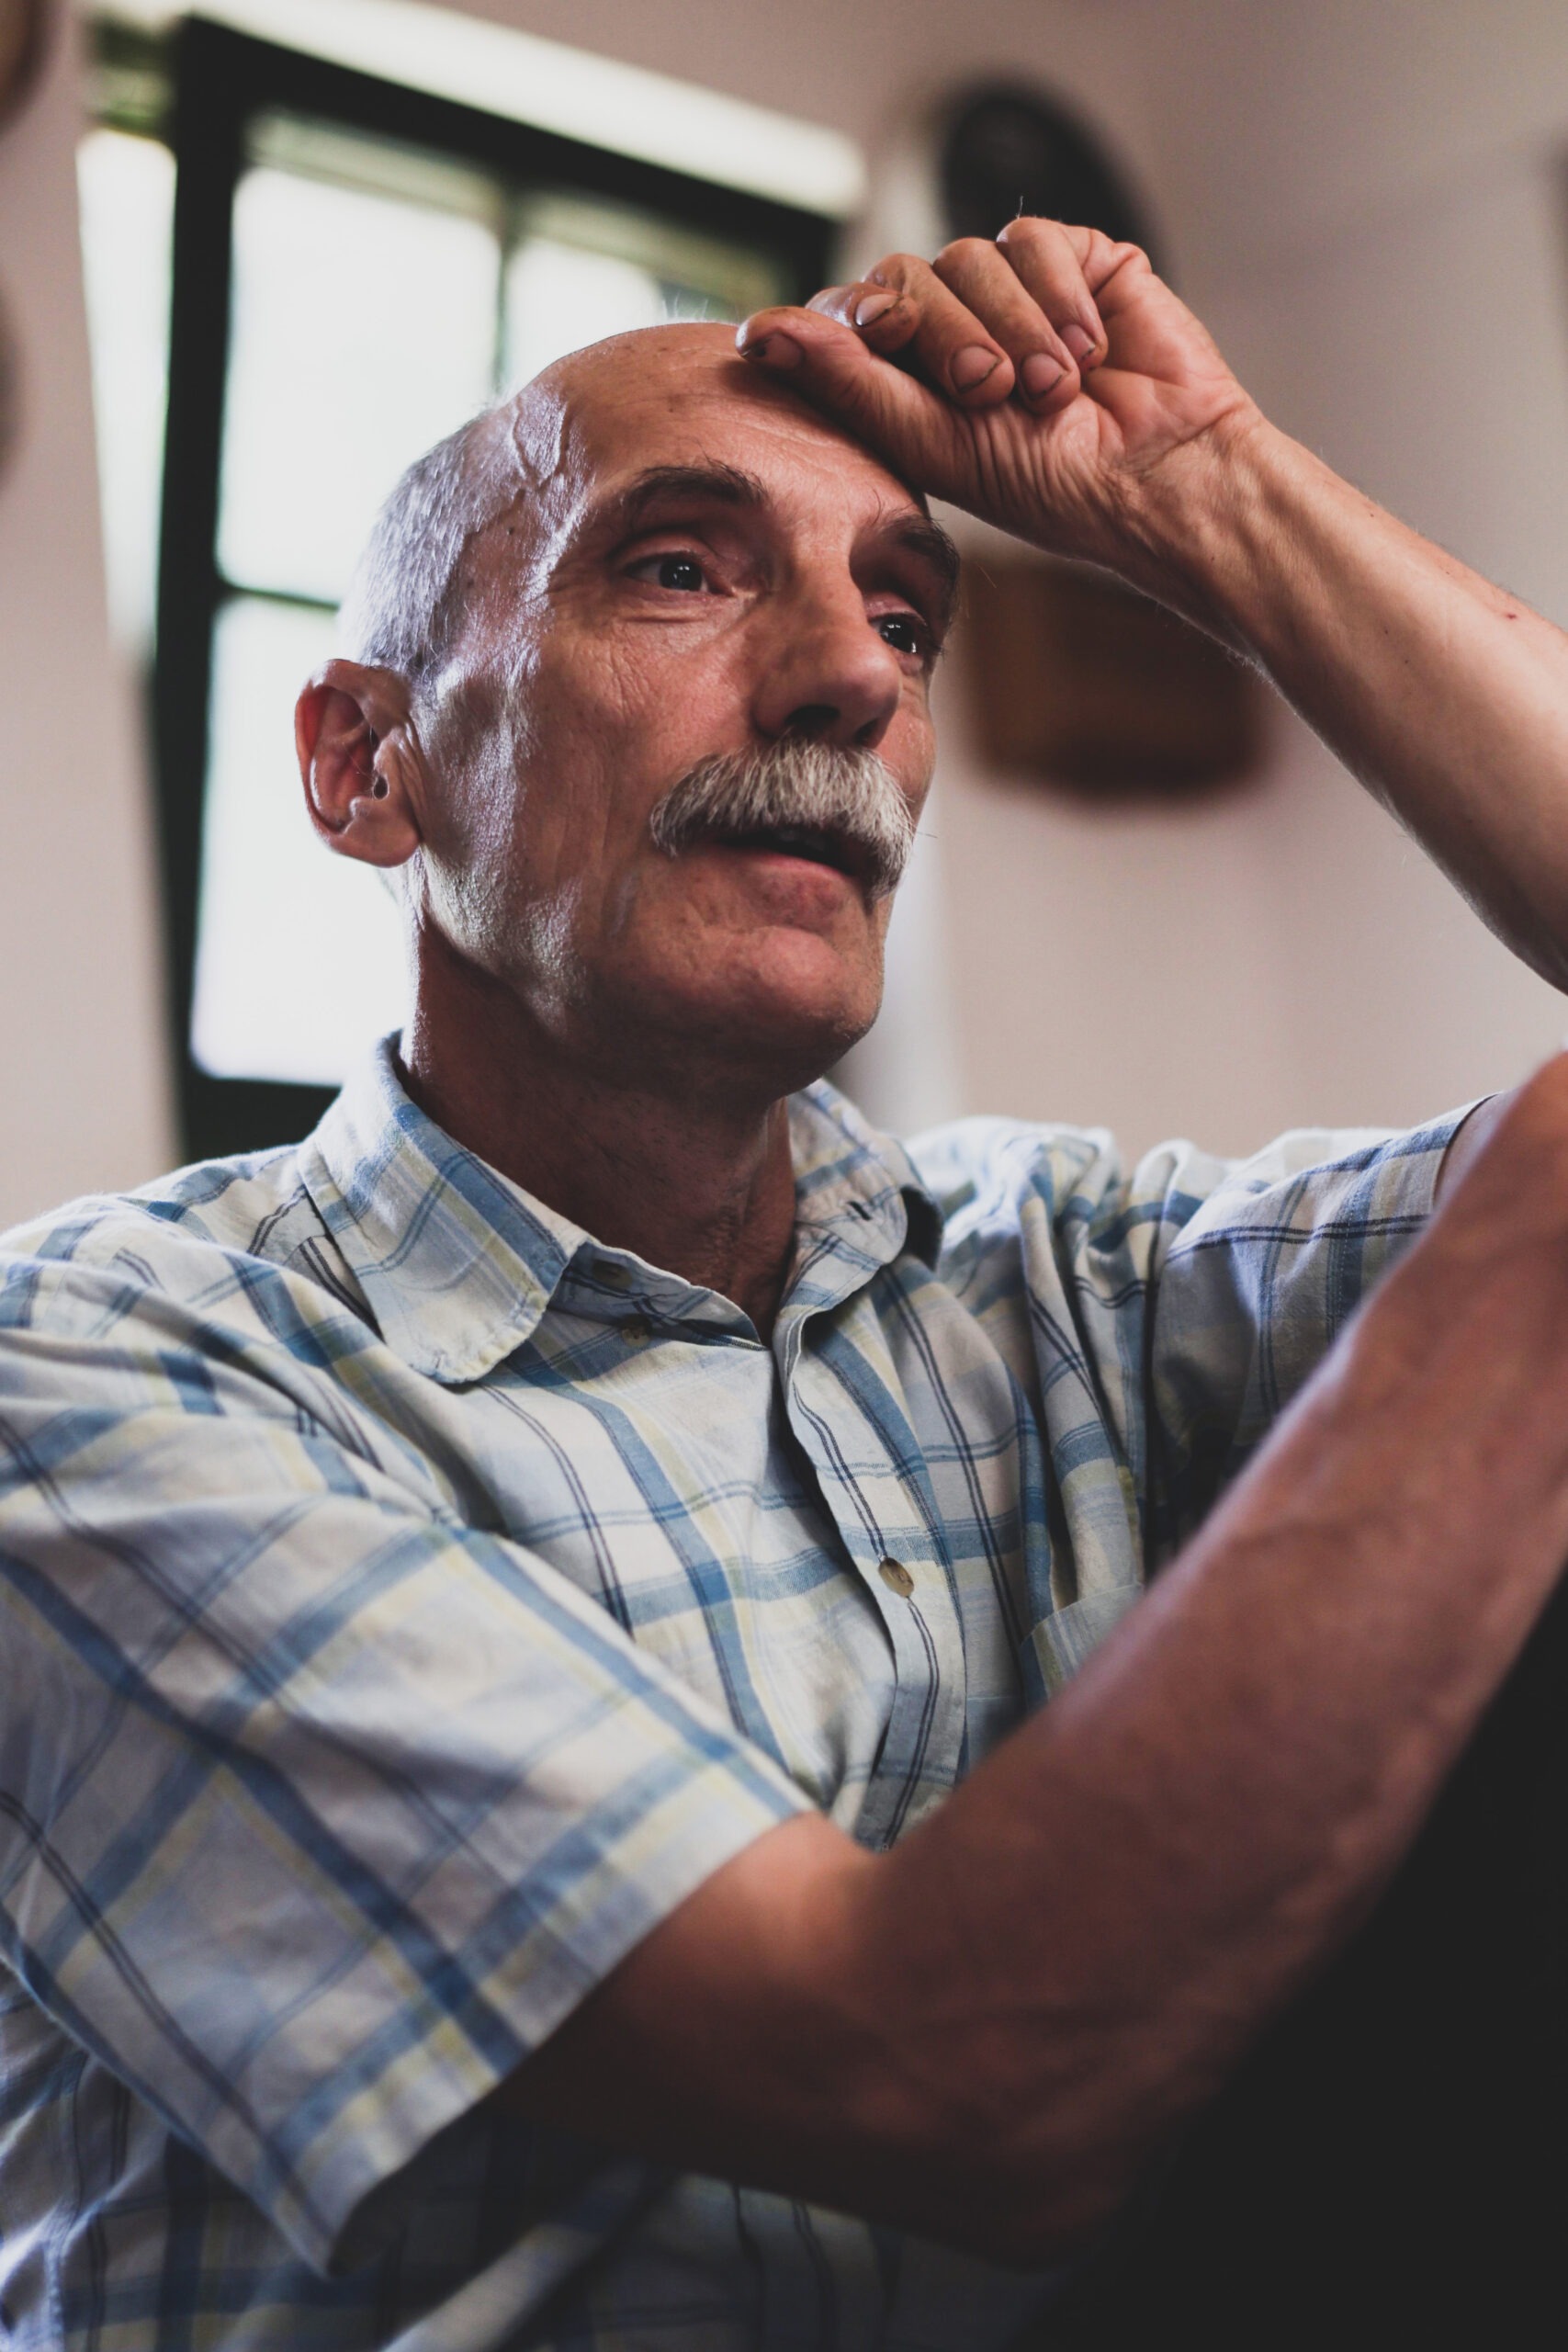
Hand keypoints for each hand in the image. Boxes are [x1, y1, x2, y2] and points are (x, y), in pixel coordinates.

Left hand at [737, 221, 1260, 585]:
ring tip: (1055, 389)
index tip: (885, 337)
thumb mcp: (936, 445)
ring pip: (970, 254)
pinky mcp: (1076, 260)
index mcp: (909, 377)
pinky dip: (1060, 297)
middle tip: (992, 392)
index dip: (862, 316)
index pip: (851, 311)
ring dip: (1013, 327)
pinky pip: (1035, 238)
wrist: (1158, 476)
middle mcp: (956, 324)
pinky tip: (1090, 351)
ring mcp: (1014, 290)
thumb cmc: (1052, 486)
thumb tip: (762, 330)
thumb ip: (851, 383)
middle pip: (907, 274)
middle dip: (948, 334)